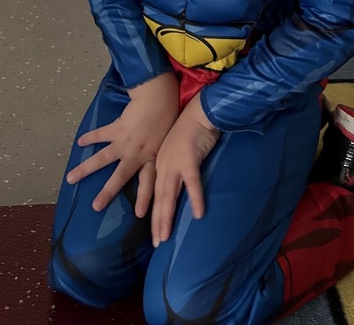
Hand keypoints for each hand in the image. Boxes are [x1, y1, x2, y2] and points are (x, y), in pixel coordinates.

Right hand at [66, 72, 179, 216]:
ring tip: (70, 178)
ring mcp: (124, 142)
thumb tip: (168, 171)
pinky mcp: (116, 128)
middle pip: (119, 177)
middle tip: (95, 207)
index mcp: (151, 158)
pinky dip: (90, 137)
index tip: (139, 216)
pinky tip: (79, 142)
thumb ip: (164, 157)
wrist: (160, 97)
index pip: (148, 183)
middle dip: (107, 192)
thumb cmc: (168, 119)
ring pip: (102, 158)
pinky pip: (100, 134)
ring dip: (85, 168)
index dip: (144, 199)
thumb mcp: (169, 142)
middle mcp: (135, 153)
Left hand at [152, 93, 219, 247]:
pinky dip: (195, 198)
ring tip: (164, 237)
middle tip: (156, 243)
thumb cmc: (192, 127)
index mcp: (160, 162)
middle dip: (157, 222)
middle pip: (159, 198)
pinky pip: (193, 183)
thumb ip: (177, 166)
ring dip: (166, 217)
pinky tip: (198, 215)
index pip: (155, 192)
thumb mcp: (178, 148)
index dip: (154, 212)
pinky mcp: (189, 158)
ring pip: (169, 195)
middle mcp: (163, 165)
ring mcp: (174, 162)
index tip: (153, 231)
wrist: (200, 109)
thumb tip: (180, 183)